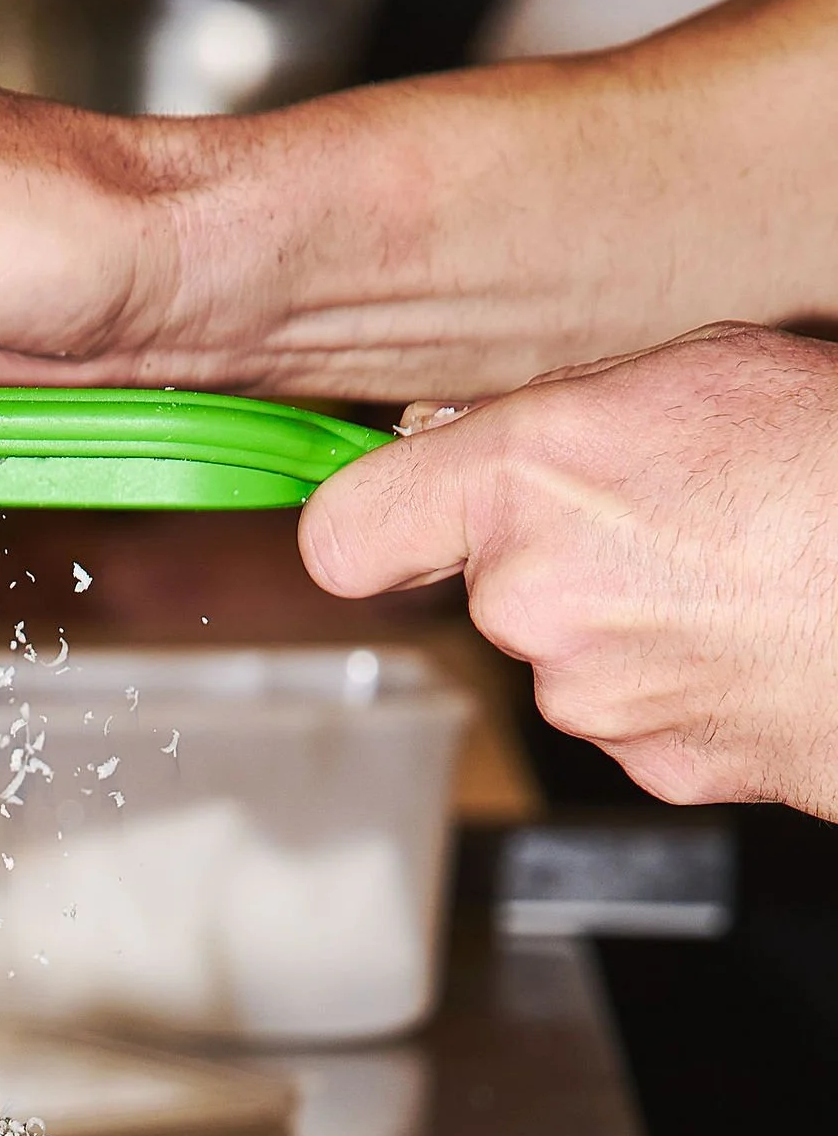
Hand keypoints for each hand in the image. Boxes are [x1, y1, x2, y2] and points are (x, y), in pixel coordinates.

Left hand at [299, 326, 837, 814]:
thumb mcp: (696, 371)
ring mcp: (587, 694)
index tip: (399, 522)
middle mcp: (531, 598)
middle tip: (654, 520)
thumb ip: (563, 418)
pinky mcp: (650, 764)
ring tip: (726, 573)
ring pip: (562, 656)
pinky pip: (631, 714)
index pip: (345, 535)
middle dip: (548, 559)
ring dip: (620, 621)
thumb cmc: (832, 464)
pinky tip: (748, 635)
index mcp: (524, 481)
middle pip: (485, 588)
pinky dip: (676, 683)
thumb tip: (498, 444)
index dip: (373, 527)